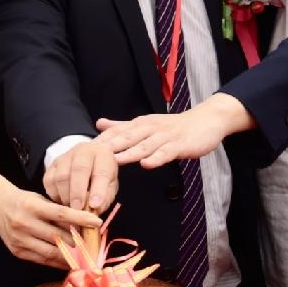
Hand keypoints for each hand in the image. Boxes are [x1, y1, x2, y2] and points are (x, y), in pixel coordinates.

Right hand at [0, 178, 109, 267]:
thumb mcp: (41, 200)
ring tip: (85, 257)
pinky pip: (42, 260)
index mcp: (32, 207)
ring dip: (70, 256)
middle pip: (58, 237)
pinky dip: (57, 262)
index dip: (81, 219)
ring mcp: (19, 240)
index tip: (97, 223)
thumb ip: (60, 212)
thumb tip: (84, 225)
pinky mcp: (17, 251)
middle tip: (95, 245)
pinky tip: (69, 261)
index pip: (61, 214)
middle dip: (78, 242)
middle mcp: (24, 223)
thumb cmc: (25, 202)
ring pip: (51, 252)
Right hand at [42, 137, 118, 213]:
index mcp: (103, 154)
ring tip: (72, 209)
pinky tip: (63, 201)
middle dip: (78, 192)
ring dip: (66, 196)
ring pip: (61, 177)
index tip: (95, 205)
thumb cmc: (102, 175)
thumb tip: (94, 211)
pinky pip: (49, 181)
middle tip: (78, 209)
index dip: (98, 189)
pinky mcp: (52, 165)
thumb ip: (105, 198)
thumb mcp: (111, 185)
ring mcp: (65, 157)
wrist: (89, 160)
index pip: (101, 171)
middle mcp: (83, 151)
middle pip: (78, 170)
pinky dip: (55, 195)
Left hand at [98, 93, 245, 174]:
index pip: (116, 132)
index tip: (82, 152)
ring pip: (145, 145)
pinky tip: (147, 164)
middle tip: (93, 158)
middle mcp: (150, 128)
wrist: (205, 121)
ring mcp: (165, 136)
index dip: (100, 142)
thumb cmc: (173, 126)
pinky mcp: (180, 144)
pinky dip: (157, 157)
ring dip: (130, 153)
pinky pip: (167, 152)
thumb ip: (122, 126)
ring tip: (115, 161)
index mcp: (139, 124)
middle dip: (110, 147)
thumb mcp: (145, 124)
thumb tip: (99, 124)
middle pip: (127, 137)